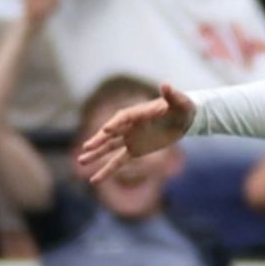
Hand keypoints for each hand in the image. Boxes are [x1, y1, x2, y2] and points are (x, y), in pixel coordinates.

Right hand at [75, 84, 197, 180]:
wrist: (183, 118)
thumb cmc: (182, 107)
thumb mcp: (180, 102)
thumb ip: (172, 95)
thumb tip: (166, 85)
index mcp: (138, 112)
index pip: (123, 118)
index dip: (115, 124)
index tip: (106, 130)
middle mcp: (129, 125)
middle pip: (111, 133)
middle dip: (99, 140)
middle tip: (87, 147)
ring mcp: (130, 138)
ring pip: (109, 148)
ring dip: (96, 155)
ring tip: (81, 162)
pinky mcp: (134, 150)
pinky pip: (118, 161)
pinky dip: (107, 170)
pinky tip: (95, 179)